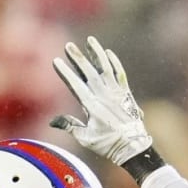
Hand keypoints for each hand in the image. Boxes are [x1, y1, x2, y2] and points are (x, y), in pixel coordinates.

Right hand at [50, 37, 152, 164]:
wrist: (134, 147)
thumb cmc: (108, 145)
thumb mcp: (86, 138)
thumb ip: (70, 126)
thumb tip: (53, 121)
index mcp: (93, 107)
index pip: (76, 85)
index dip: (66, 73)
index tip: (57, 61)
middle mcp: (105, 97)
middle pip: (90, 73)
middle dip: (78, 58)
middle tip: (68, 45)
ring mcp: (117, 93)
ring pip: (106, 68)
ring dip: (97, 54)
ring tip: (90, 40)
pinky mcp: (126, 94)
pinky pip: (120, 74)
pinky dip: (114, 62)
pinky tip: (107, 52)